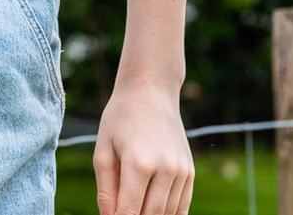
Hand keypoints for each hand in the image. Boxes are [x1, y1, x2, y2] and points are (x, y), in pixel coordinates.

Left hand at [93, 78, 194, 214]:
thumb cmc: (121, 118)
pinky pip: (182, 206)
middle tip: (121, 213)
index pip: (128, 212)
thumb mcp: (103, 150)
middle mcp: (164, 169)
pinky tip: (154, 211)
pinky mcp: (189, 171)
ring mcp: (181, 171)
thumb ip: (105, 189)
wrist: (151, 90)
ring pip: (167, 214)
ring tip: (135, 207)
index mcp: (138, 164)